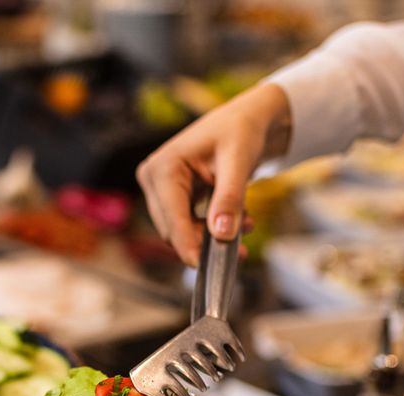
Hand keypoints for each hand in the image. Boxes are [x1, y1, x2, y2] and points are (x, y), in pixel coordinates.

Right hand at [136, 83, 292, 264]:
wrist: (249, 119)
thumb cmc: (242, 130)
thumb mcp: (238, 163)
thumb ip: (229, 199)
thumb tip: (221, 234)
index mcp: (163, 167)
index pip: (172, 220)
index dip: (189, 246)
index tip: (208, 268)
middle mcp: (154, 178)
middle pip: (173, 230)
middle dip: (206, 242)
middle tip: (242, 247)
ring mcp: (160, 187)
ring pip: (180, 231)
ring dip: (211, 236)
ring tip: (247, 225)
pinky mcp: (171, 195)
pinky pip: (187, 224)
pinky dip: (210, 229)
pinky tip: (237, 221)